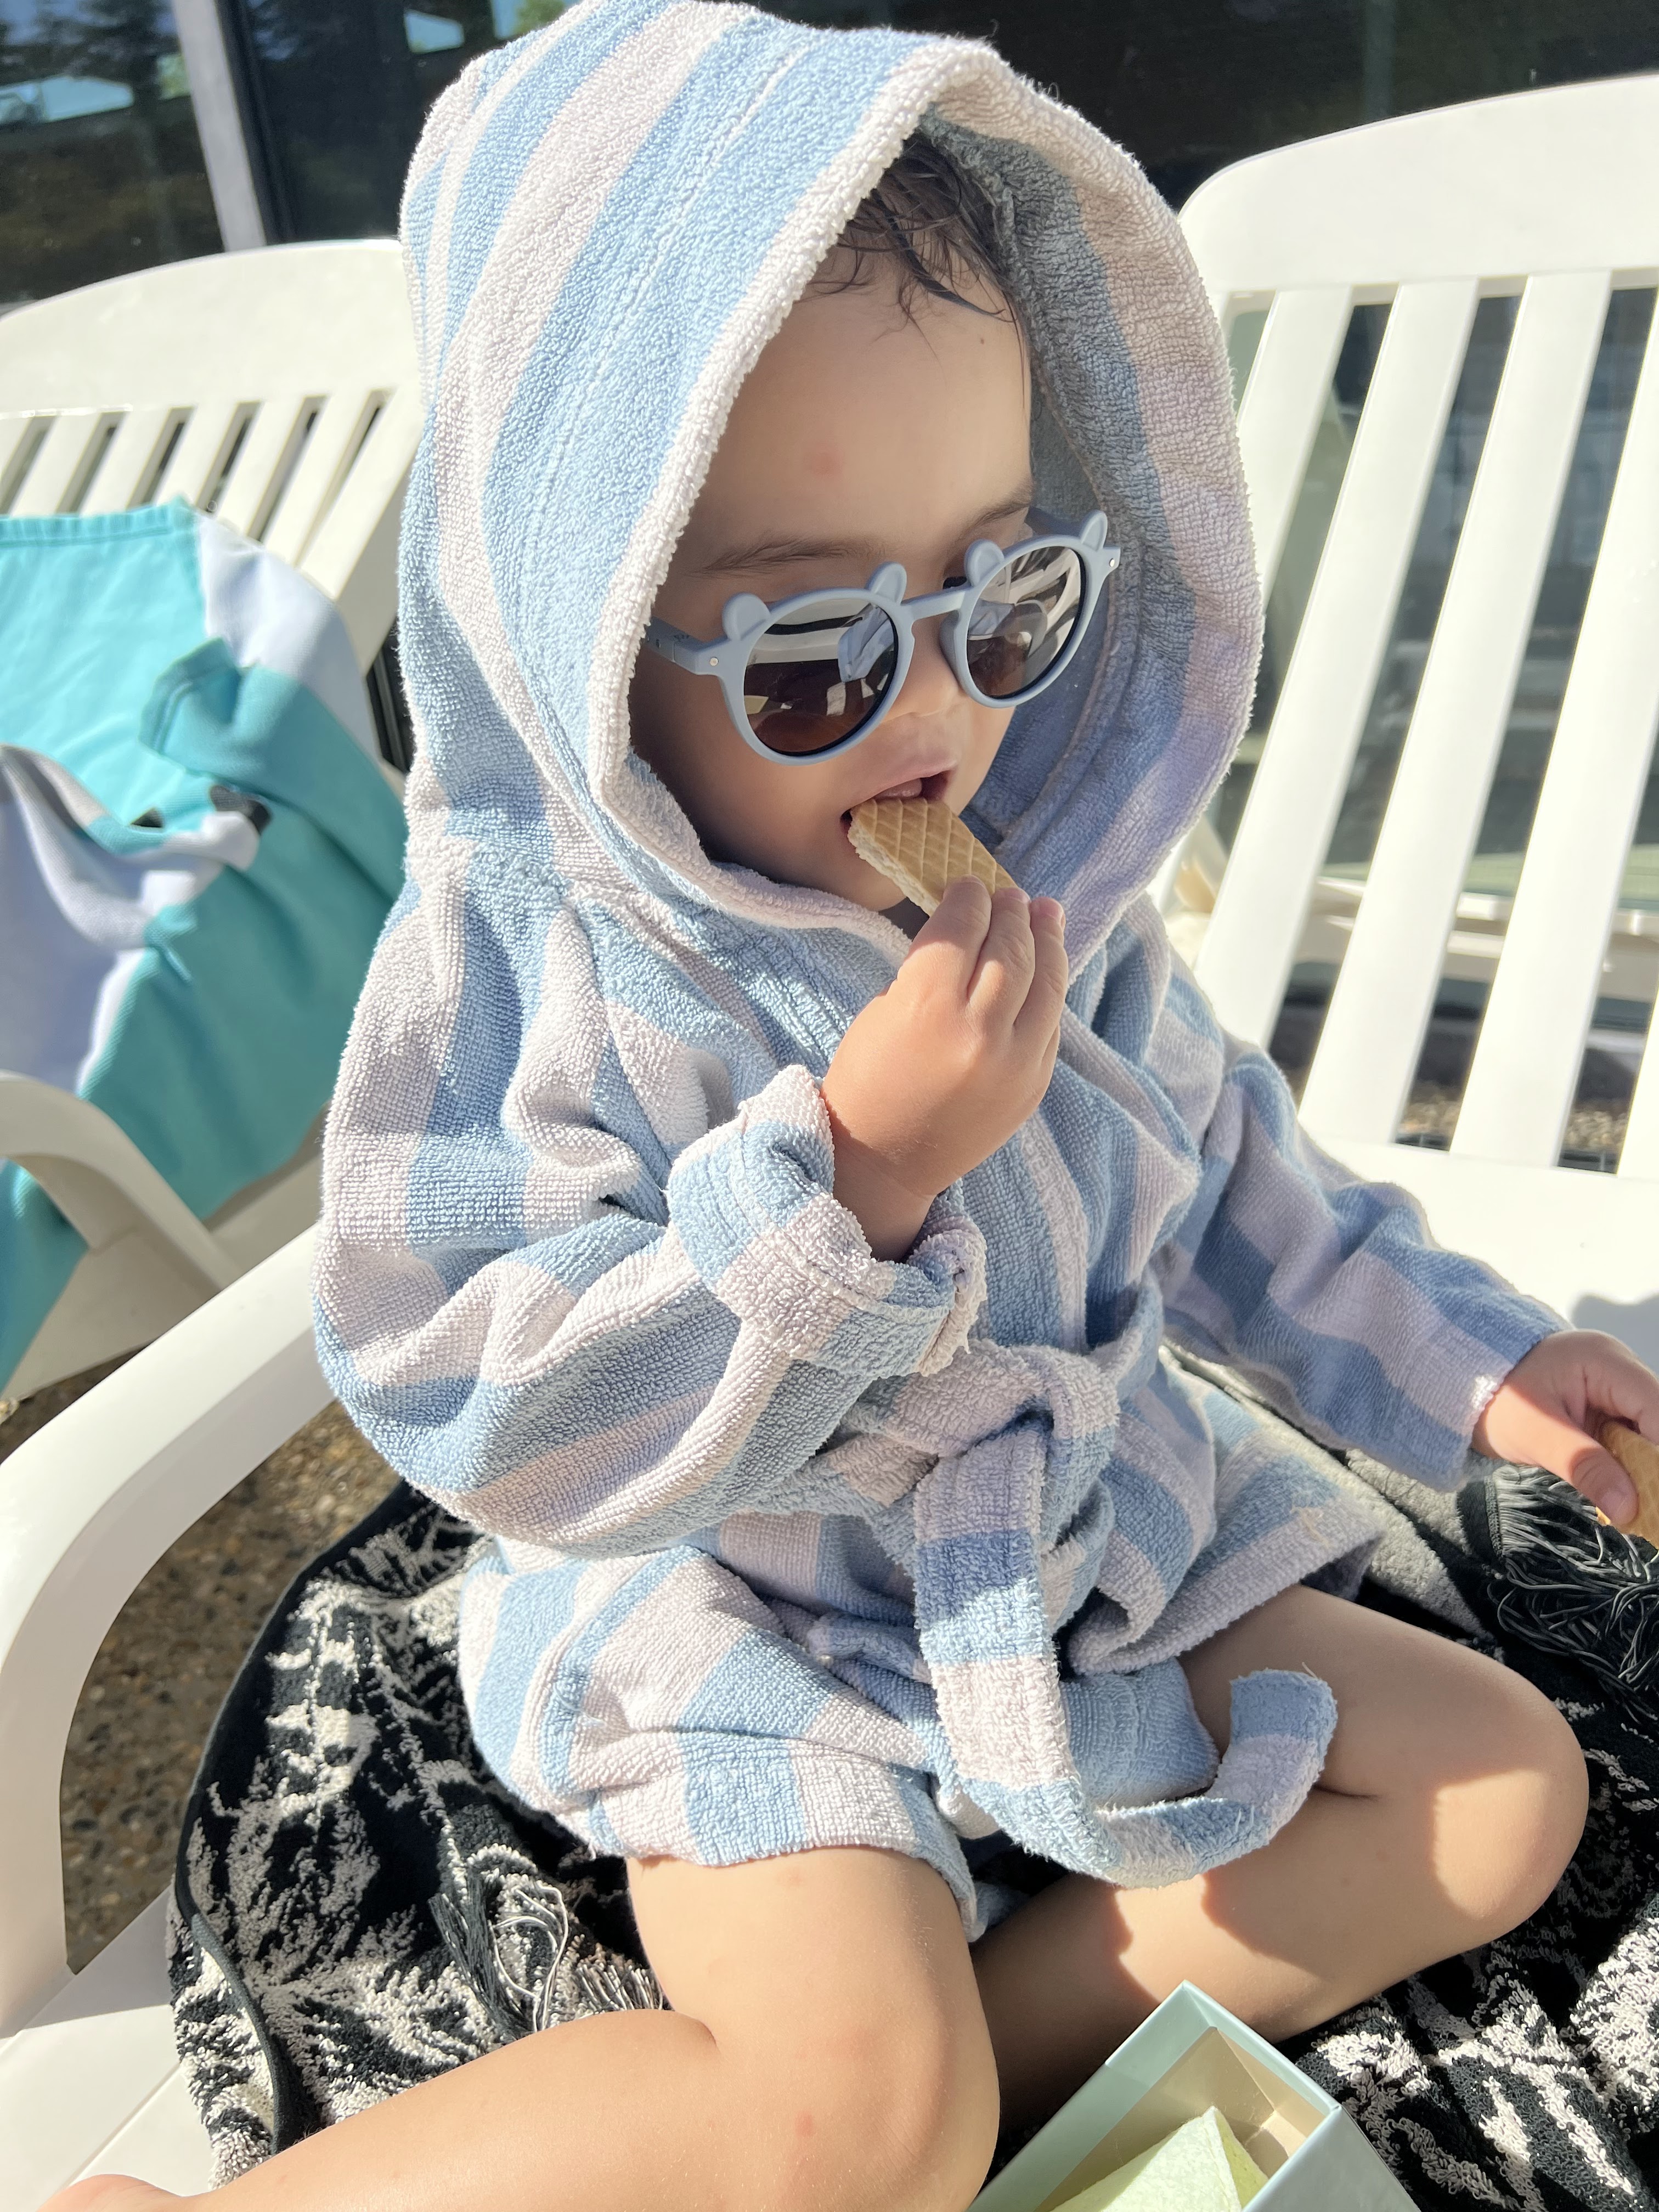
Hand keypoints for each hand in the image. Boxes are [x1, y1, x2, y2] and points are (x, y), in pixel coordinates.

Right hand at [821, 880, 1067, 1259]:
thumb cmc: (867, 1081)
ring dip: (1046, 941)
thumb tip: (970, 930)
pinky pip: (1050, 1023)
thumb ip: (928, 969)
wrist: (883, 1163)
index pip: (963, 929)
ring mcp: (1015, 1062)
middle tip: (1012, 894)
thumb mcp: (882, 1012)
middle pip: (1010, 951)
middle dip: (1011, 914)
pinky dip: (1050, 988)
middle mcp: (979, 1033)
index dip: (969, 899)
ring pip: (1045, 983)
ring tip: (1046, 913)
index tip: (971, 885)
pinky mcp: (1033, 1085)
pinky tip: (1048, 966)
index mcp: (927, 1008)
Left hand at [1473, 1330, 1658, 1527]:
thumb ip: (1584, 1466)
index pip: (1656, 1407)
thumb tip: (1630, 1508)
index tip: (1655, 1493)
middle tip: (1647, 1507)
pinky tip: (1623, 1494)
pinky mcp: (1605, 1410)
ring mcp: (1613, 1390)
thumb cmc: (1495, 1399)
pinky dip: (1628, 1468)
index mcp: (1605, 1361)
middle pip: (1656, 1421)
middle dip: (1653, 1466)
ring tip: (1639, 1507)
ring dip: (1643, 1471)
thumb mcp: (1536, 1434)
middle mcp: (1618, 1370)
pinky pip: (1630, 1440)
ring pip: (1647, 1434)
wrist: (1463, 1386)